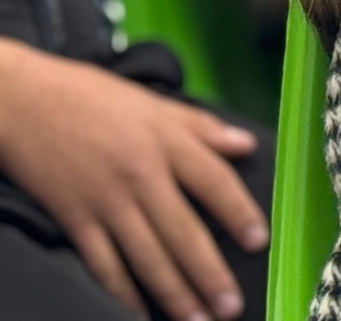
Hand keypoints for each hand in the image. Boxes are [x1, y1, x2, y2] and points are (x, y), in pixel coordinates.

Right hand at [0, 38, 265, 319]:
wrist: (25, 103)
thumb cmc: (90, 98)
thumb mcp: (153, 102)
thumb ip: (201, 126)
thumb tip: (246, 144)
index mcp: (166, 142)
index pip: (214, 181)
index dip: (239, 213)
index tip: (257, 241)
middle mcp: (140, 175)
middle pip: (183, 230)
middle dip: (208, 273)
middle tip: (229, 305)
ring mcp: (106, 201)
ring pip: (146, 255)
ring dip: (173, 292)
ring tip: (196, 319)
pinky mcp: (75, 220)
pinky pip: (103, 264)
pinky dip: (121, 292)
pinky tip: (138, 312)